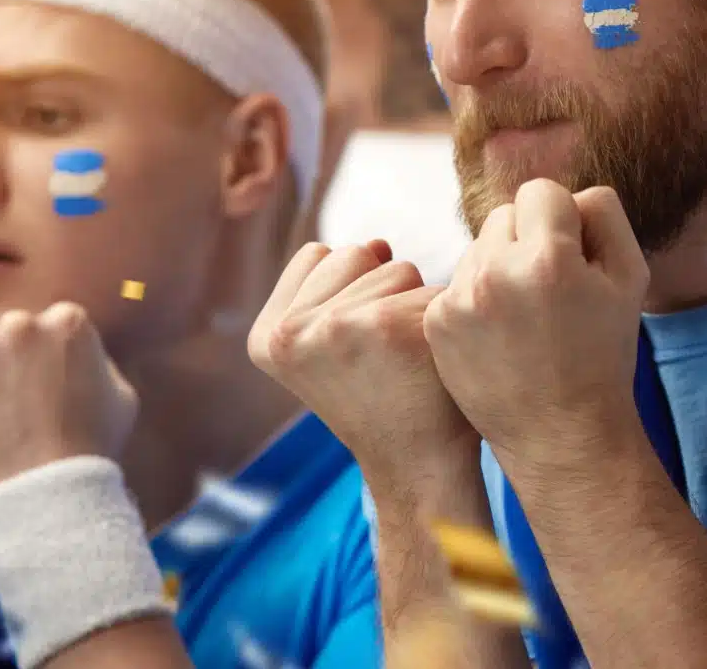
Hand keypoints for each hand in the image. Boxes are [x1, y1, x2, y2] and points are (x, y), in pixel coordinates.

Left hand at [0, 304, 134, 510]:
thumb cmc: (92, 447)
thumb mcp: (123, 397)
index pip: (57, 324)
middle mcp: (17, 327)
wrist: (43, 494)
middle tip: (23, 402)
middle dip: (16, 360)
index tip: (54, 383)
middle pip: (12, 334)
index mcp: (67, 323)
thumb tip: (81, 361)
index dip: (56, 356)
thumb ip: (98, 365)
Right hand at [249, 240, 477, 499]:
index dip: (350, 287)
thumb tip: (377, 244)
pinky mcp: (386, 326)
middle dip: (381, 288)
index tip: (358, 345)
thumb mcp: (329, 345)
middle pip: (356, 252)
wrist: (421, 463)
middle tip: (387, 353)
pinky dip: (440, 312)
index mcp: (266, 338)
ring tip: (406, 356)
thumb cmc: (385, 396)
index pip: (318, 255)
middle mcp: (288, 334)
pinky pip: (429, 284)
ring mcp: (334, 328)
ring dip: (413, 300)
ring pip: (396, 265)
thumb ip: (336, 287)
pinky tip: (431, 356)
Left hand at [422, 180, 647, 478]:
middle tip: (550, 290)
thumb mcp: (630, 277)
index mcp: (548, 258)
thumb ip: (603, 214)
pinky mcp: (436, 323)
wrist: (560, 433)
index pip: (540, 191)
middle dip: (528, 239)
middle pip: (504, 214)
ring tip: (525, 318)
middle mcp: (495, 273)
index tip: (572, 258)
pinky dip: (476, 300)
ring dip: (500, 268)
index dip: (562, 220)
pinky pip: (457, 283)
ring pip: (478, 248)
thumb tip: (567, 192)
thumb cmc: (604, 353)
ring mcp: (459, 300)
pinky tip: (500, 336)